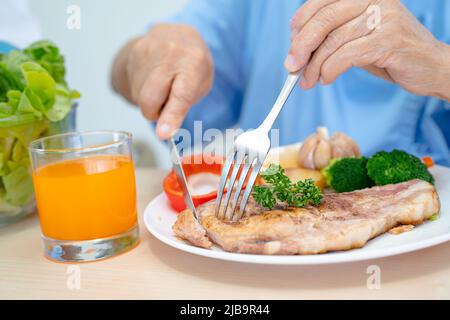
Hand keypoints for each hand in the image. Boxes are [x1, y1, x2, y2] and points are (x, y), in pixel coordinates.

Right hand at [112, 24, 213, 138]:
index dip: (171, 116)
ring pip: (139, 96)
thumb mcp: (202, 83)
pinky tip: (152, 79)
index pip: (180, 95)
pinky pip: (132, 87)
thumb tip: (165, 131)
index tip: (164, 133)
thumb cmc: (193, 65)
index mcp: (193, 62)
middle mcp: (169, 54)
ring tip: (162, 86)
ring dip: (149, 101)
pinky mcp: (132, 52)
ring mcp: (148, 51)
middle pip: (150, 98)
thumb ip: (185, 105)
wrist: (177, 34)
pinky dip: (141, 90)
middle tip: (165, 106)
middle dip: (154, 112)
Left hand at [285, 0, 449, 99]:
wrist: (431, 67)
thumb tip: (298, 48)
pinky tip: (326, 79)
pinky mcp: (388, 40)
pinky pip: (346, 55)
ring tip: (308, 81)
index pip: (322, 2)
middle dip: (301, 46)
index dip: (302, 22)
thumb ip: (333, 38)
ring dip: (314, 66)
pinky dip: (330, 70)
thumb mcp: (358, 39)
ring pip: (333, 41)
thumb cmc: (391, 53)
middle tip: (291, 67)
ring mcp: (383, 17)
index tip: (291, 43)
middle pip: (324, 19)